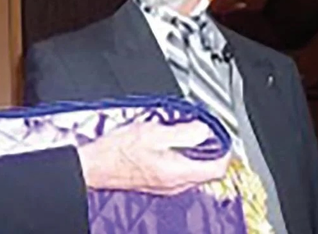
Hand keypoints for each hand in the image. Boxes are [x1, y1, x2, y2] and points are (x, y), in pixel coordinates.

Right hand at [77, 118, 229, 194]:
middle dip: (208, 150)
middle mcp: (175, 184)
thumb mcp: (152, 132)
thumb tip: (203, 130)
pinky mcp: (156, 183)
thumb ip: (182, 133)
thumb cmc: (117, 151)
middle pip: (206, 171)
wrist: (94, 165)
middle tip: (202, 130)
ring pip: (192, 172)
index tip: (221, 136)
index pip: (217, 168)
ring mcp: (165, 186)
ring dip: (193, 154)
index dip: (224, 150)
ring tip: (182, 134)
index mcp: (178, 172)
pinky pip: (178, 173)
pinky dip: (180, 159)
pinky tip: (167, 144)